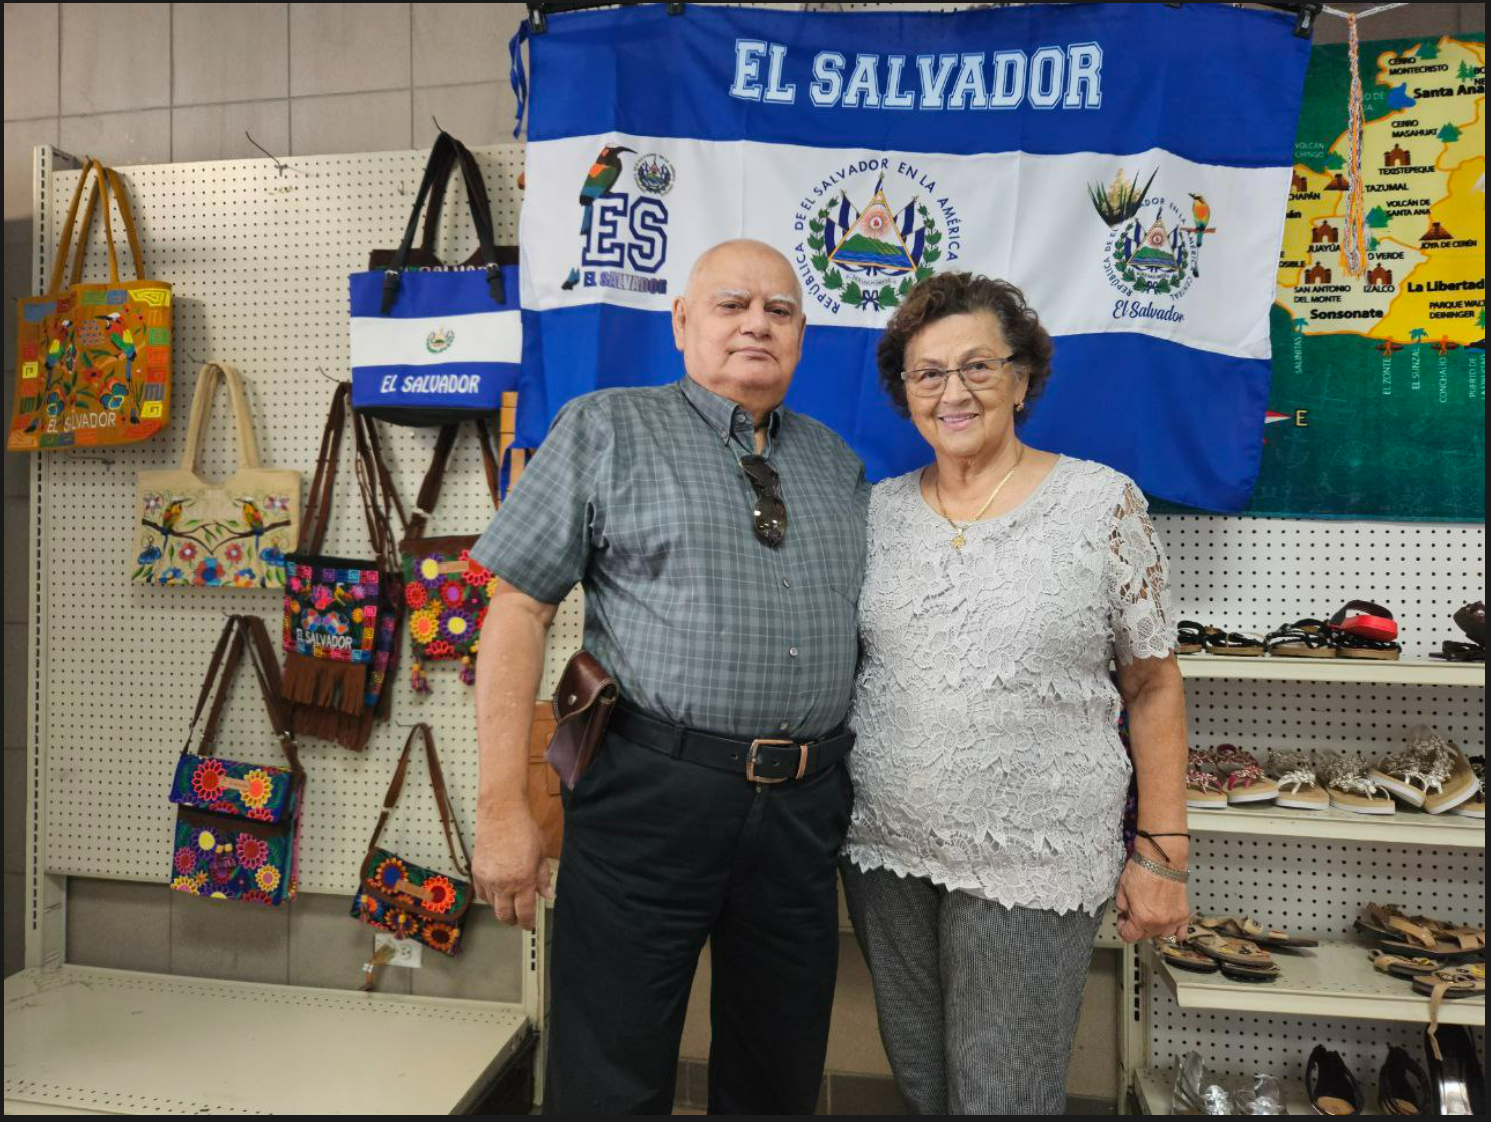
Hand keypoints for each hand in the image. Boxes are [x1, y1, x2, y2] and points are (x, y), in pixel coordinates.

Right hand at [472, 807, 552, 930]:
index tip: (530, 925)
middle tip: (519, 917)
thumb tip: (547, 895)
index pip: (525, 912)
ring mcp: (488, 879)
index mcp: (523, 881)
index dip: (528, 923)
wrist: (501, 815)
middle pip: (505, 915)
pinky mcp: (476, 872)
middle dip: (513, 920)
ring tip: (509, 901)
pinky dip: (489, 896)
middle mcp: (503, 884)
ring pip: (492, 905)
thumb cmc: (524, 831)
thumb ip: (543, 877)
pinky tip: (496, 891)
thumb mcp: (541, 854)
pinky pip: (481, 893)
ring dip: (501, 907)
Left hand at [1115, 858, 1190, 943]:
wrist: (1163, 858)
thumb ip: (1121, 904)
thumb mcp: (1122, 887)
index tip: (1123, 919)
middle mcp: (1159, 922)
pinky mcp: (1183, 913)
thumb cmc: (1144, 868)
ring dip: (1154, 928)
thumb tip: (1124, 910)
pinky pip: (1181, 932)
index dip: (1122, 927)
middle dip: (1137, 926)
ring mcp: (1173, 919)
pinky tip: (1168, 923)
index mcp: (1141, 918)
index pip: (1129, 936)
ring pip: (1162, 935)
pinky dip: (1175, 931)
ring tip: (1151, 915)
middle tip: (1135, 912)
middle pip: (1145, 936)